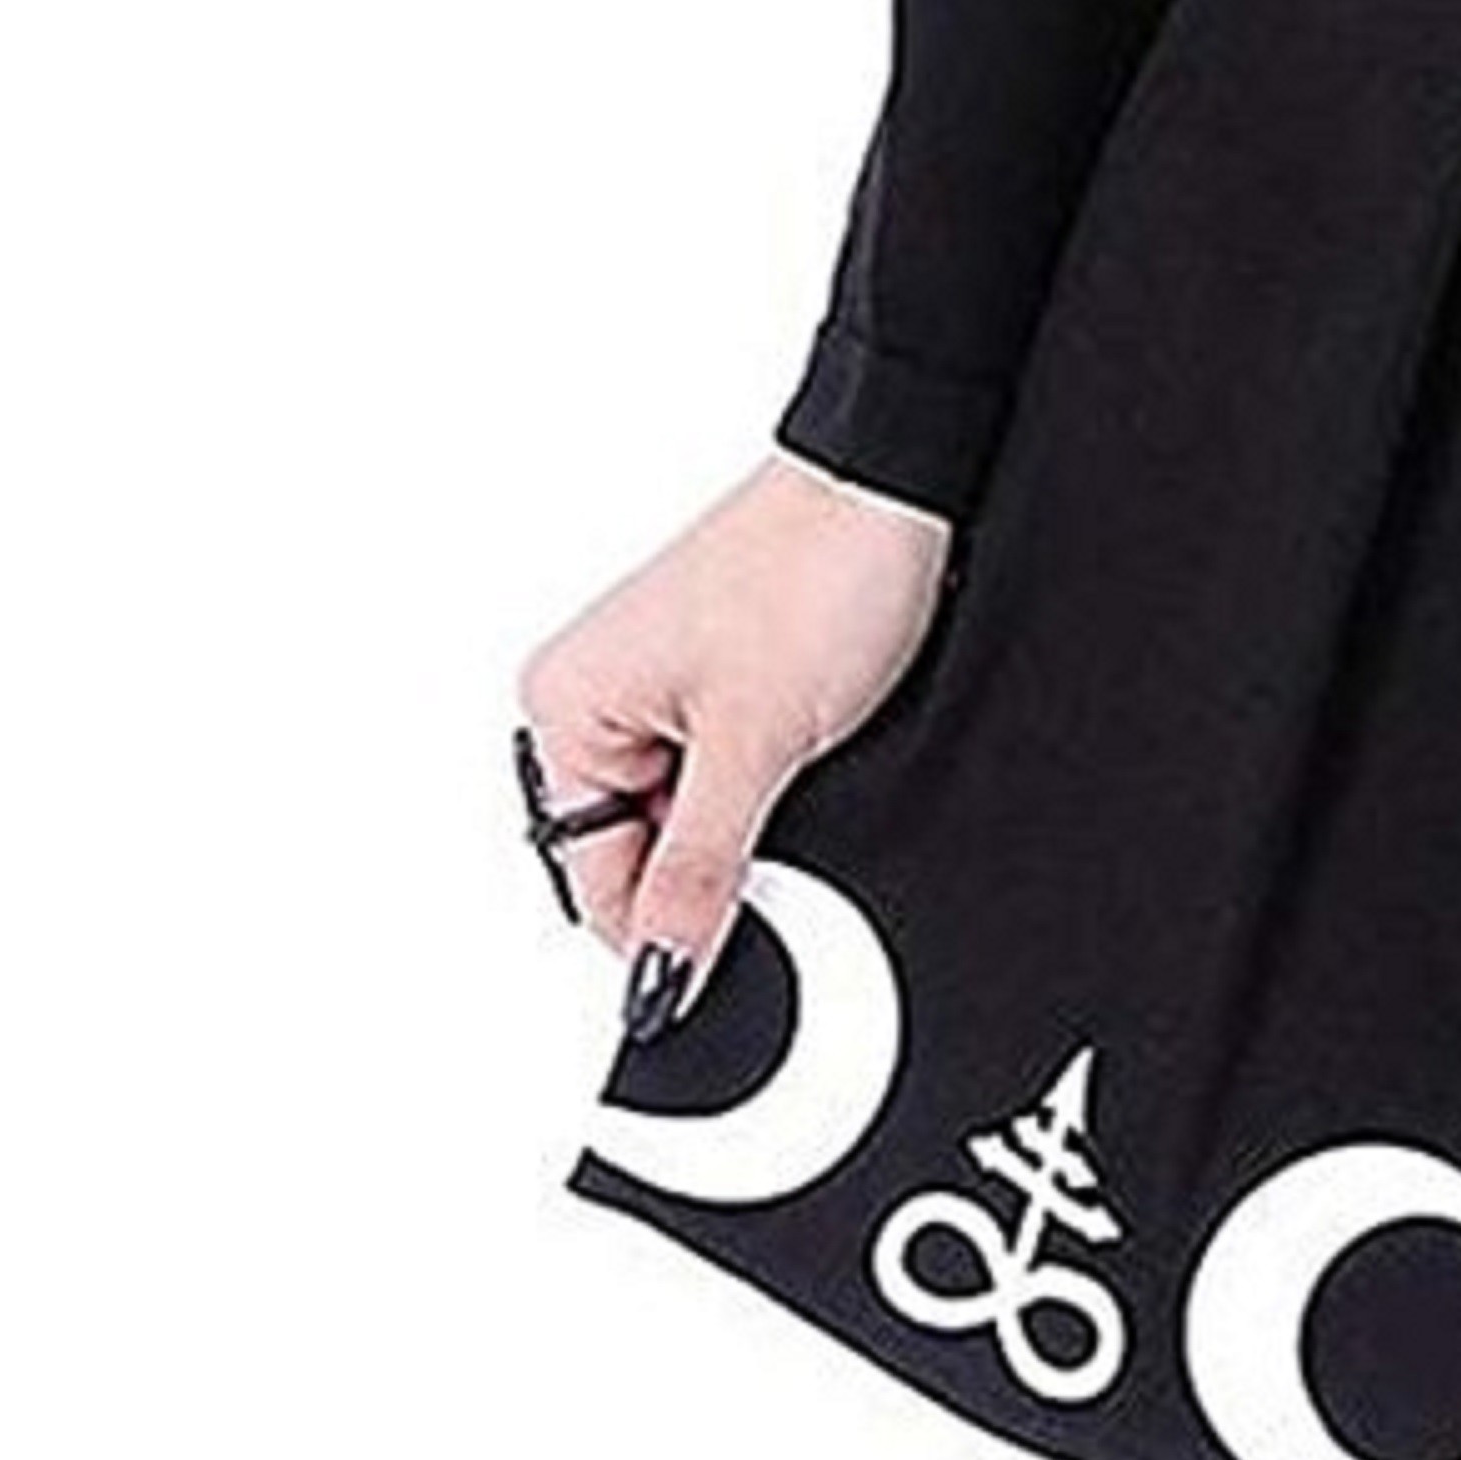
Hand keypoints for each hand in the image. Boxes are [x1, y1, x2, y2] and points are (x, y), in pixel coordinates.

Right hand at [514, 449, 954, 1040]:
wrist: (898, 486)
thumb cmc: (816, 571)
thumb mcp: (757, 748)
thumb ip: (701, 872)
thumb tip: (660, 972)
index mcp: (563, 708)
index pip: (593, 879)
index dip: (661, 936)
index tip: (724, 973)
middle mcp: (591, 697)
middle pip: (640, 853)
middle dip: (713, 868)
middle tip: (783, 832)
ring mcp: (654, 689)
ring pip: (690, 818)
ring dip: (746, 822)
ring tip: (801, 765)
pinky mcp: (714, 681)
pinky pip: (724, 775)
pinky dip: (765, 787)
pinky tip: (807, 753)